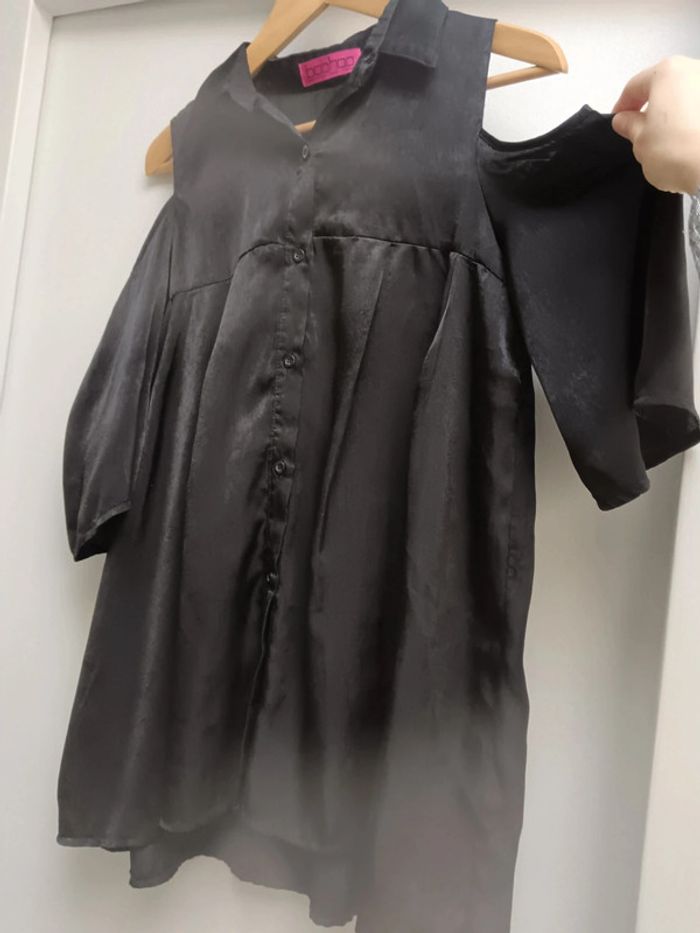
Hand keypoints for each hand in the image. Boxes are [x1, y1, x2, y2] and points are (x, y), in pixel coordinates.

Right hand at [610, 55, 699, 194]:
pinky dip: (695, 121)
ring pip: (687, 96)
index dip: (622, 106)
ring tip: (671, 141)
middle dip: (651, 108)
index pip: (634, 87)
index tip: (620, 120)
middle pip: (664, 87)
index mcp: (667, 73)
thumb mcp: (641, 143)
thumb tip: (625, 120)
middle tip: (642, 133)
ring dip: (676, 114)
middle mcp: (694, 70)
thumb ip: (630, 127)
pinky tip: (691, 142)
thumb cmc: (683, 151)